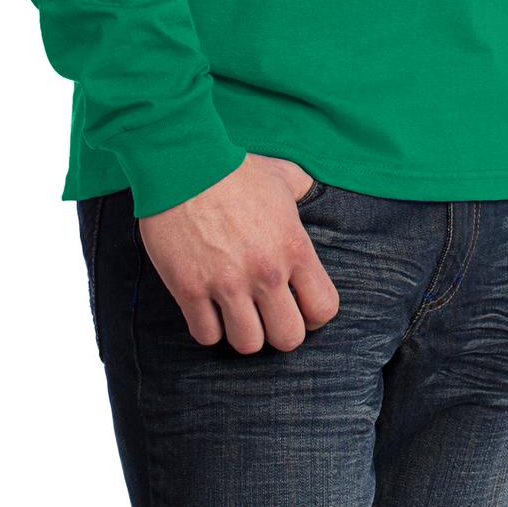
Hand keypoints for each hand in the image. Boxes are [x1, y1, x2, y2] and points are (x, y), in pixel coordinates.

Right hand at [137, 152, 340, 354]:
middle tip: (265, 313)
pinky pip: (206, 335)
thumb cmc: (235, 168)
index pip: (323, 308)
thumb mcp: (283, 175)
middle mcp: (265, 271)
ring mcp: (227, 283)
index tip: (299, 306)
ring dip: (242, 331)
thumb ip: (305, 189)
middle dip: (278, 330)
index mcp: (294, 246)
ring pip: (247, 344)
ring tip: (235, 311)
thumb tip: (313, 194)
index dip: (313, 314)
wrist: (183, 162)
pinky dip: (208, 327)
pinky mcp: (190, 289)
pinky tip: (207, 306)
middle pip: (288, 338)